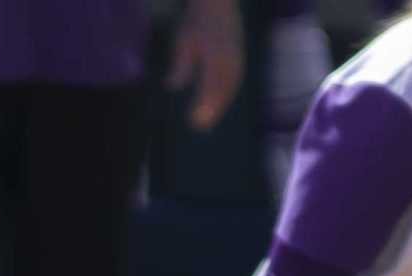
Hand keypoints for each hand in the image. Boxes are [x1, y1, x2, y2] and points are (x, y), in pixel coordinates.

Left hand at [167, 0, 244, 130]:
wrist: (217, 4)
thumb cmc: (196, 22)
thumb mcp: (183, 40)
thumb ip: (180, 64)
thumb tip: (171, 86)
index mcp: (214, 56)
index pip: (208, 86)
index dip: (202, 105)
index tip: (192, 120)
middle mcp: (229, 61)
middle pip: (221, 92)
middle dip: (211, 111)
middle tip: (199, 127)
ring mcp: (237, 60)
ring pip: (230, 89)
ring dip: (220, 106)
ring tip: (209, 121)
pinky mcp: (240, 60)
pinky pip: (235, 83)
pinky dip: (227, 96)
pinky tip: (219, 105)